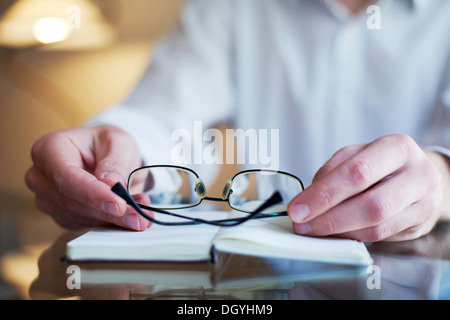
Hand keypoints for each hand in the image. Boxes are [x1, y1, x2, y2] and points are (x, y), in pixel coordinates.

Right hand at [25, 125, 151, 230]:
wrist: (105, 154)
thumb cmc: (107, 143)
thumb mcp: (119, 142)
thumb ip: (115, 162)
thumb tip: (111, 184)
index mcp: (49, 149)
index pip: (65, 176)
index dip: (92, 193)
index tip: (119, 204)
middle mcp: (40, 176)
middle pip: (72, 202)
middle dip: (109, 212)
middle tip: (140, 217)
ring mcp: (48, 199)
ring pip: (80, 218)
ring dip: (113, 220)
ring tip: (141, 215)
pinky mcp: (62, 216)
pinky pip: (85, 226)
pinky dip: (110, 223)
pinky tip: (130, 216)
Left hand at [287, 134, 446, 241]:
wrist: (418, 177)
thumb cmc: (381, 164)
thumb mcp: (356, 155)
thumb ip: (331, 172)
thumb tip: (307, 200)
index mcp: (397, 148)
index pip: (357, 173)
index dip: (324, 194)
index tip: (297, 209)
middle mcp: (419, 174)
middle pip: (371, 204)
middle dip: (329, 218)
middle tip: (302, 225)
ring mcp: (425, 201)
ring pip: (377, 225)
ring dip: (338, 231)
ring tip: (314, 229)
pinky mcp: (422, 224)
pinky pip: (382, 236)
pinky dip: (353, 236)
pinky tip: (335, 233)